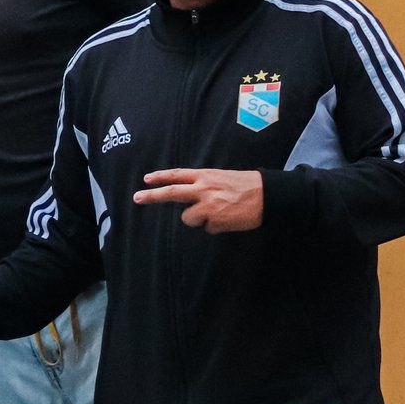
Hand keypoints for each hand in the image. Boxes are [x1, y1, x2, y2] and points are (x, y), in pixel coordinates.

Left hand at [133, 168, 263, 232]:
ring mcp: (208, 206)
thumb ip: (203, 184)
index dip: (161, 177)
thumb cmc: (246, 185)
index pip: (178, 175)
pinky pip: (207, 228)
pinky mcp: (215, 221)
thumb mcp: (222, 177)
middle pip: (171, 193)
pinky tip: (228, 218)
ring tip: (219, 212)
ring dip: (198, 219)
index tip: (146, 179)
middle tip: (136, 198)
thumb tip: (187, 194)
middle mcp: (203, 189)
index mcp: (206, 176)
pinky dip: (214, 226)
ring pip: (188, 218)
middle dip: (152, 196)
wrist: (267, 195)